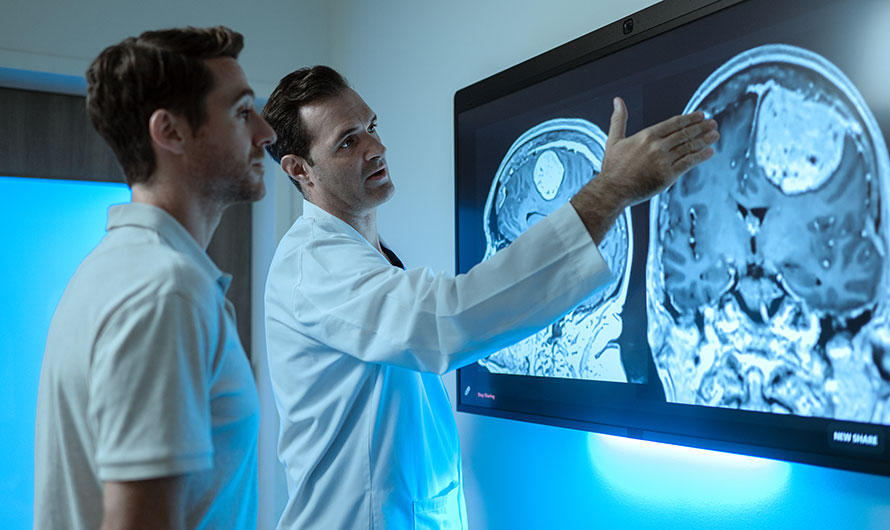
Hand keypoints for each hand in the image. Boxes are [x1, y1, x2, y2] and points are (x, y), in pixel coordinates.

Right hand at [600, 96, 718, 205]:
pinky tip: (709, 152)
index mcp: (647, 135)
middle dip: (701, 127)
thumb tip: (618, 101)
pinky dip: (700, 156)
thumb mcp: (613, 140)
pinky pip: (689, 163)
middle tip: (713, 123)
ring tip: (715, 135)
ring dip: (704, 140)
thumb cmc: (612, 167)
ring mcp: (664, 160)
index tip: (701, 116)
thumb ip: (619, 119)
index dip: (690, 118)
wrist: (612, 190)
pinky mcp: (668, 175)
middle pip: (685, 133)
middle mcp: (658, 146)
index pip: (674, 123)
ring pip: (689, 147)